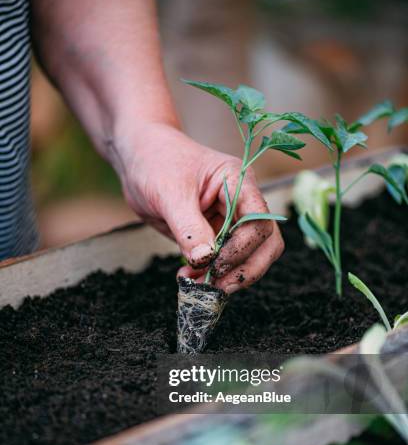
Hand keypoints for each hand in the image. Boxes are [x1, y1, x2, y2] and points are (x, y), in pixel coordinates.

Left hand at [116, 123, 283, 293]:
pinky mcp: (215, 236)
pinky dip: (211, 276)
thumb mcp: (169, 193)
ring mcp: (230, 220)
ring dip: (228, 277)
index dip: (243, 247)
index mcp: (239, 182)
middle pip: (266, 243)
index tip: (217, 264)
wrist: (139, 157)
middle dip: (246, 269)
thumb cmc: (156, 161)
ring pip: (249, 257)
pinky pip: (223, 262)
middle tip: (217, 288)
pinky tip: (190, 278)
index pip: (259, 220)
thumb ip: (188, 227)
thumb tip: (205, 259)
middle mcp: (241, 202)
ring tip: (198, 285)